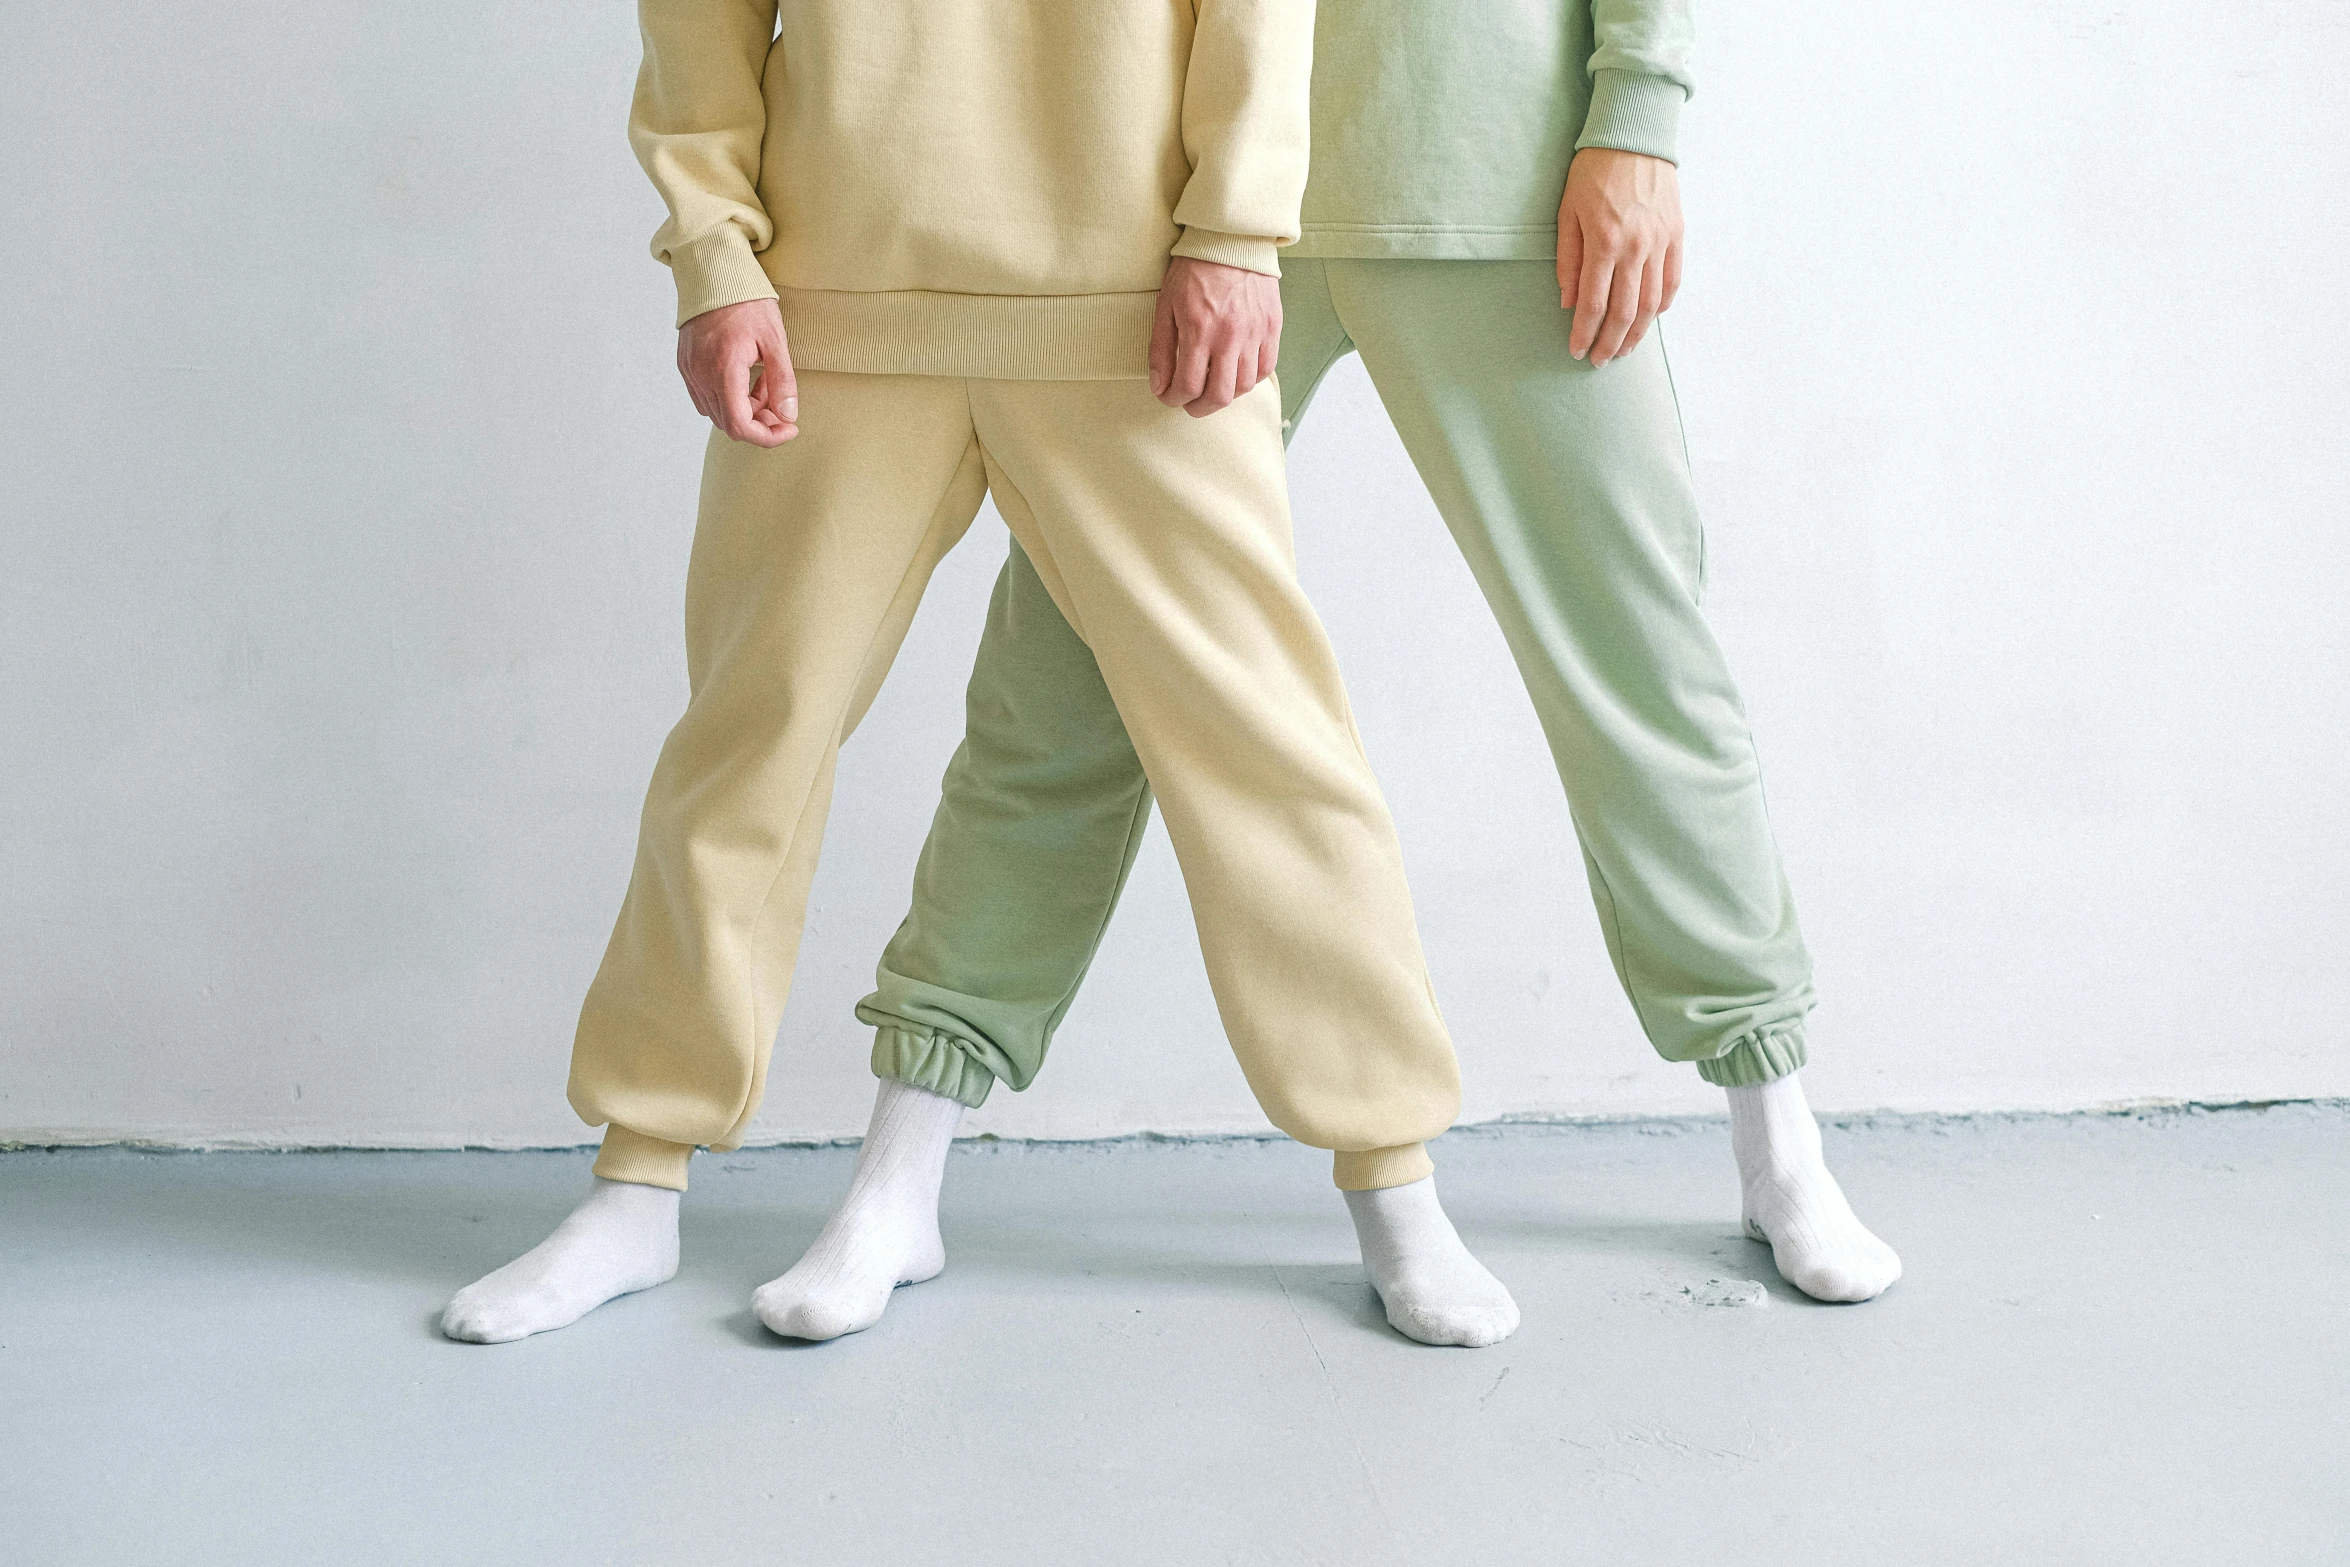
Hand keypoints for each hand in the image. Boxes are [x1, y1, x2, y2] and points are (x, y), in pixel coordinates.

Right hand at [677, 298, 796, 445]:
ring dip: (744, 410)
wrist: (715, 274)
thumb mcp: (775, 341)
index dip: (767, 437)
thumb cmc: (747, 302)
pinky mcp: (686, 365)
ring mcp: (690, 371)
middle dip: (760, 422)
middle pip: (729, 424)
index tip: (789, 428)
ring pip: (717, 413)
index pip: (740, 426)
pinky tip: (745, 378)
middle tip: (780, 404)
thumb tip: (788, 416)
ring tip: (763, 384)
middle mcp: (701, 376)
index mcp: (724, 370)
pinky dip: (728, 398)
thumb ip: (782, 382)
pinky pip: (705, 397)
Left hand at [1149, 256, 1281, 416]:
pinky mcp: (1272, 327)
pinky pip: (1265, 368)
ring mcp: (1254, 333)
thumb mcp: (1166, 305)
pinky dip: (1250, 379)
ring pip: (1243, 386)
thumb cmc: (1193, 270)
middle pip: (1218, 396)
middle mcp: (1229, 336)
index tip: (1168, 397)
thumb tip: (1159, 386)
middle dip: (1199, 408)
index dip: (1174, 399)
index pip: (1187, 385)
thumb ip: (1161, 349)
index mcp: (1198, 330)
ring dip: (1224, 395)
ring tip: (1212, 387)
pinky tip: (1236, 373)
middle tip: (1190, 404)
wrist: (1231, 240)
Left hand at [1557, 148, 1684, 366]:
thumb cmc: (1593, 172)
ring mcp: (1660, 242)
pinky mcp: (1677, 234)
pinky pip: (1673, 279)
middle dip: (1611, 342)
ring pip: (1652, 302)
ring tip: (1624, 348)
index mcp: (1604, 242)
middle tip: (1600, 360)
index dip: (1584, 333)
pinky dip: (1663, 304)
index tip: (1577, 352)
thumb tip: (1568, 302)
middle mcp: (1635, 247)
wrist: (1634, 136)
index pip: (1593, 303)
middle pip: (1624, 311)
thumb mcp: (1567, 212)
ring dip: (1638, 332)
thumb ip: (1568, 260)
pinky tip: (1652, 318)